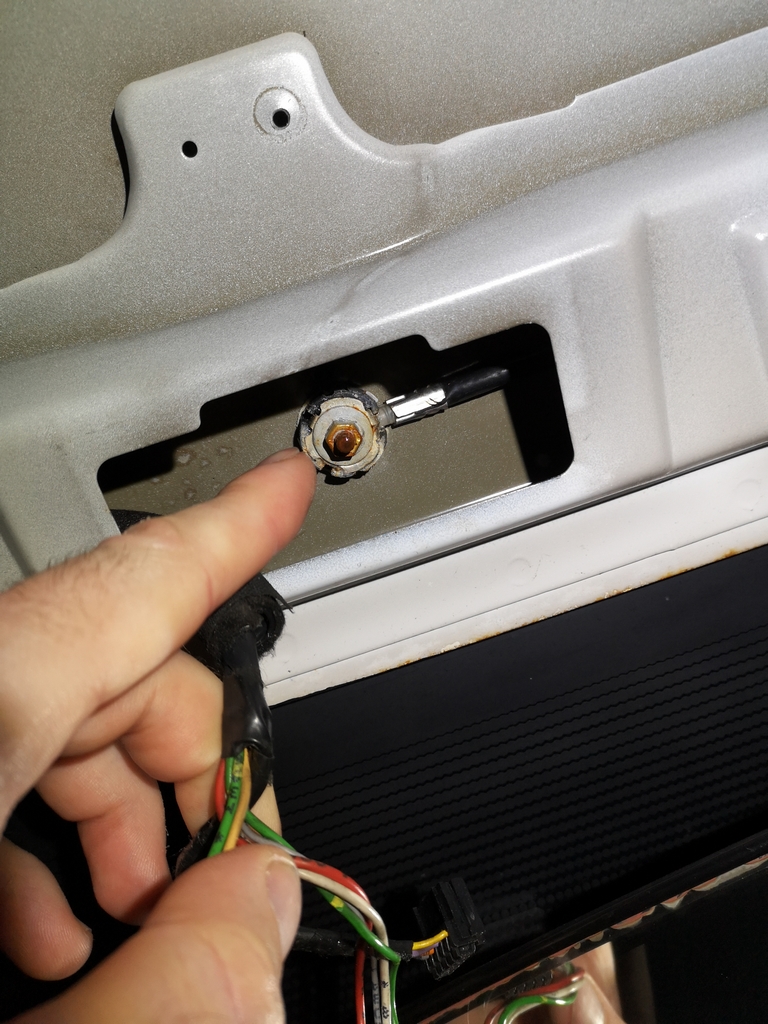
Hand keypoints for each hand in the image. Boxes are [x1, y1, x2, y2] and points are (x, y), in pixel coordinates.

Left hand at [0, 447, 315, 1017]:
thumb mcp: (64, 1013)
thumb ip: (177, 969)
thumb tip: (263, 899)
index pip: (135, 583)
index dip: (235, 526)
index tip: (287, 481)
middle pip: (120, 671)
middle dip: (197, 766)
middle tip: (227, 868)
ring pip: (61, 719)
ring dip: (124, 812)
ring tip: (137, 915)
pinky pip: (4, 759)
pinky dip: (44, 835)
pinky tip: (53, 930)